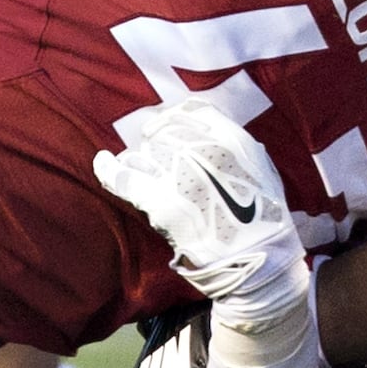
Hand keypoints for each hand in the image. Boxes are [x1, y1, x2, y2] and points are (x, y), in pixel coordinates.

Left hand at [91, 99, 297, 302]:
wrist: (256, 257)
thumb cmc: (264, 217)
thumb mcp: (262, 168)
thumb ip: (237, 145)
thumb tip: (213, 132)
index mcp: (228, 136)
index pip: (190, 109)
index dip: (175, 117)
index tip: (168, 126)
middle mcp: (200, 147)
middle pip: (163, 131)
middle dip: (157, 143)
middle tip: (157, 158)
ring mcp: (177, 172)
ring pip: (143, 153)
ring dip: (141, 162)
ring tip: (142, 172)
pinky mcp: (158, 199)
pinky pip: (122, 175)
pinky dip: (108, 168)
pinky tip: (102, 162)